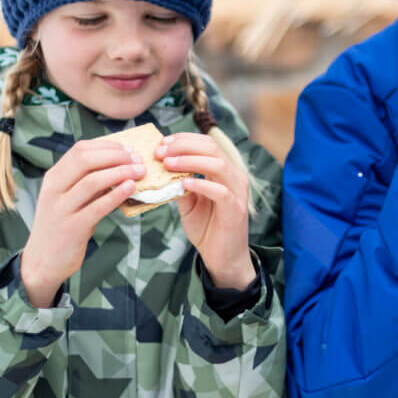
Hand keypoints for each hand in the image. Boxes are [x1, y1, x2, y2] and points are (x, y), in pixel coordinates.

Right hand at [21, 139, 143, 306]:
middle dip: (116, 156)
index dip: (107, 146)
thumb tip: (120, 165)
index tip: (128, 150)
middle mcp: (54, 189)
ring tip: (139, 172)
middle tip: (137, 159)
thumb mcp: (69, 198)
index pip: (80, 150)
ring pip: (92, 181)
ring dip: (120, 172)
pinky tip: (131, 189)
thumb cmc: (62, 226)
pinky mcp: (71, 228)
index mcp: (53, 178)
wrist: (42, 262)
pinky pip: (97, 207)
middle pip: (85, 160)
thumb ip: (88, 182)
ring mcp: (61, 208)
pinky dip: (116, 194)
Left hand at [155, 133, 255, 290]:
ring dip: (190, 160)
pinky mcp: (236, 209)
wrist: (223, 258)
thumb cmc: (207, 228)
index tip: (161, 143)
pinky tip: (183, 183)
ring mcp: (237, 192)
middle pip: (212, 147)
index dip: (184, 139)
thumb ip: (180, 184)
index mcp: (224, 171)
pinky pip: (220, 191)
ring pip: (218, 164)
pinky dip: (201, 184)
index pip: (207, 143)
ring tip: (167, 163)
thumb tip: (159, 167)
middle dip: (183, 146)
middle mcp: (234, 176)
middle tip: (160, 151)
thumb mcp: (188, 203)